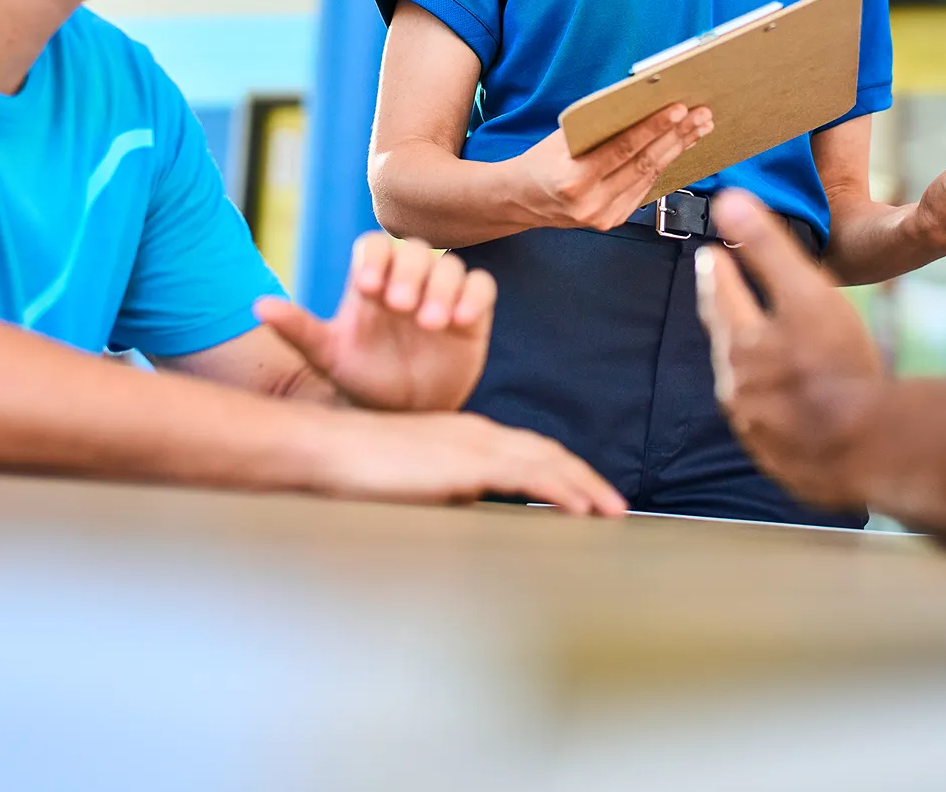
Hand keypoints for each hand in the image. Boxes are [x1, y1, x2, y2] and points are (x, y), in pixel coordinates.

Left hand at [255, 232, 494, 411]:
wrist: (404, 414)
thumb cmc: (362, 380)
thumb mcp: (328, 357)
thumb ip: (299, 329)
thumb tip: (259, 306)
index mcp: (371, 282)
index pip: (375, 246)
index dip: (374, 257)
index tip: (365, 286)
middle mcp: (408, 280)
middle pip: (415, 250)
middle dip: (408, 272)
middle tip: (399, 306)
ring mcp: (442, 294)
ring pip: (449, 265)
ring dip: (441, 287)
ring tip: (430, 322)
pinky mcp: (473, 312)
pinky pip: (481, 287)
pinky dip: (473, 297)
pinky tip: (460, 321)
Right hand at [314, 410, 625, 514]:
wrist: (329, 448)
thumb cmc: (361, 469)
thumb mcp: (417, 482)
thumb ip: (448, 492)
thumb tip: (471, 513)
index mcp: (467, 436)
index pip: (529, 452)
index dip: (563, 471)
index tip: (588, 495)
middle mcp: (479, 433)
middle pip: (548, 453)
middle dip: (586, 479)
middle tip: (616, 506)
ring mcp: (476, 443)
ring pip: (547, 461)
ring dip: (585, 486)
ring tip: (613, 510)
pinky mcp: (467, 462)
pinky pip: (528, 476)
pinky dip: (560, 489)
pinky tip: (580, 508)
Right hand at [509, 104, 714, 230]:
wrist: (521, 200)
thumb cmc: (541, 162)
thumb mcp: (561, 139)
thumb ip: (598, 128)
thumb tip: (642, 103)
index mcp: (572, 178)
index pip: (622, 149)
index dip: (653, 128)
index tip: (678, 109)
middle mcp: (589, 202)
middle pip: (644, 164)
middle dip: (677, 137)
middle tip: (701, 115)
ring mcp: (603, 217)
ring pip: (650, 177)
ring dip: (677, 150)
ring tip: (698, 128)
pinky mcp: (612, 221)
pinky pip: (644, 189)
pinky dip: (664, 166)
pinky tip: (679, 148)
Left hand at [699, 189, 886, 510]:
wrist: (866, 451)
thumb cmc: (839, 367)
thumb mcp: (806, 292)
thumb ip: (766, 246)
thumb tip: (727, 200)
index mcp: (743, 343)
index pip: (721, 296)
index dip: (717, 272)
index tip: (708, 255)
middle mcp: (739, 387)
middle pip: (725, 343)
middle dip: (721, 316)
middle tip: (717, 297)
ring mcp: (756, 428)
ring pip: (741, 387)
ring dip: (742, 366)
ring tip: (748, 353)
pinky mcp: (777, 459)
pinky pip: (764, 426)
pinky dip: (767, 408)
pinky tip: (780, 409)